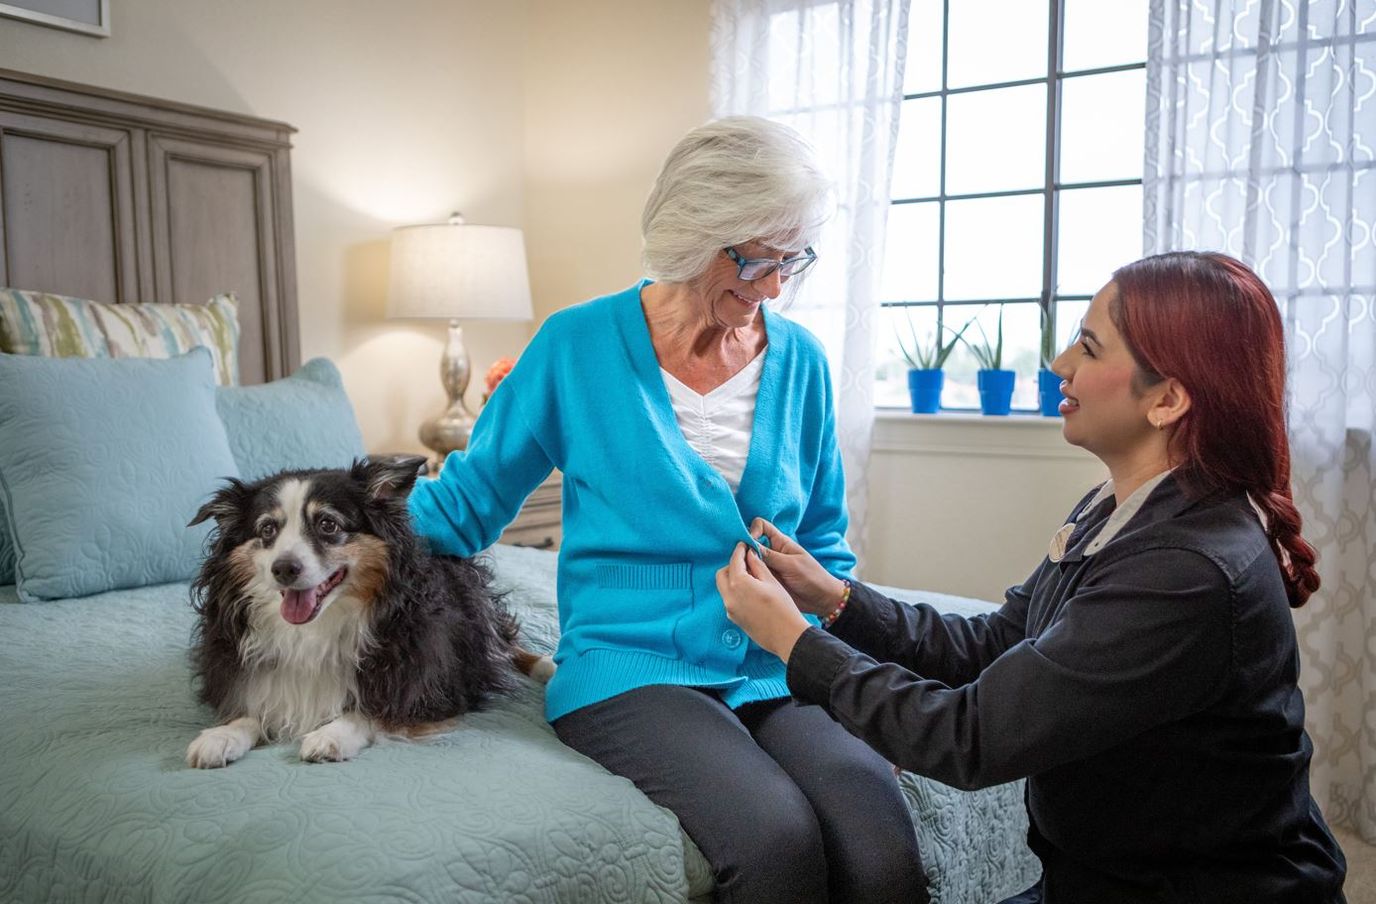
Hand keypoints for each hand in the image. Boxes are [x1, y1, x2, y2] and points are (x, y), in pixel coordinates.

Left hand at [716, 542, 810, 661]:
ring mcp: (730, 609)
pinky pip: (730, 600)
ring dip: (733, 579)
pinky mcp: (734, 618)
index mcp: (739, 584)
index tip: (744, 545)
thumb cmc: (783, 607)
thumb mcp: (771, 582)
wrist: (787, 637)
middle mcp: (729, 597)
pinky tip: (751, 591)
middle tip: (747, 561)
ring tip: (751, 576)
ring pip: (724, 588)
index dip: (740, 550)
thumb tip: (750, 554)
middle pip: (722, 574)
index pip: (734, 560)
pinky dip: (736, 592)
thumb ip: (757, 566)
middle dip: (732, 565)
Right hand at [749, 519, 847, 615]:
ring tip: (741, 574)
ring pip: (749, 560)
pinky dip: (747, 576)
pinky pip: (753, 574)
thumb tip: (749, 547)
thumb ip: (771, 556)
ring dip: (744, 564)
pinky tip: (744, 583)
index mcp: (781, 542)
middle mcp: (772, 552)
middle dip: (743, 549)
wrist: (821, 600)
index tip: (749, 543)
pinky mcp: (767, 580)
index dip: (752, 530)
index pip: (761, 526)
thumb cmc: (812, 578)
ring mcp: (769, 566)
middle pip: (751, 543)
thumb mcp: (792, 565)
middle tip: (740, 562)